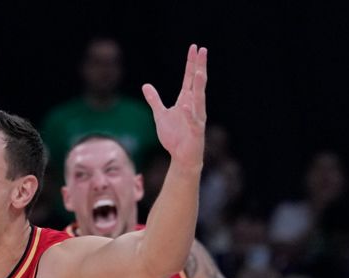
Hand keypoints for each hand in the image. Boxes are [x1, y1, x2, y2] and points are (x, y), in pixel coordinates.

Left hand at [143, 45, 207, 166]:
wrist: (182, 157)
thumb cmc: (174, 137)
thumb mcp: (160, 115)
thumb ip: (154, 100)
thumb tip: (146, 85)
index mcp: (186, 100)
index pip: (189, 78)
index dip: (191, 63)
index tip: (194, 47)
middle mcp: (194, 106)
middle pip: (198, 83)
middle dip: (200, 67)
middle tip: (202, 50)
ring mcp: (196, 118)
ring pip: (199, 99)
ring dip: (199, 86)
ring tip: (199, 72)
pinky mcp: (195, 132)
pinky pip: (193, 121)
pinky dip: (189, 114)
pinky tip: (186, 105)